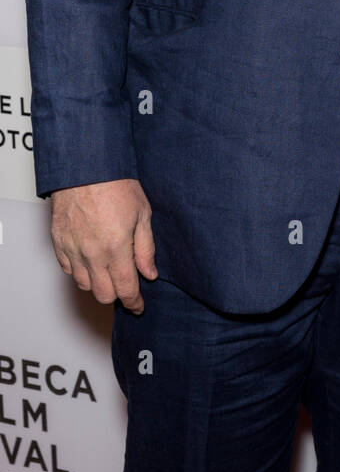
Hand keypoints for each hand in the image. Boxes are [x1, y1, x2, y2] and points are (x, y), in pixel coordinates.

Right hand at [49, 178, 156, 313]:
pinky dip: (80, 270)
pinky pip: (68, 269)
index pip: (126, 289)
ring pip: (84, 285)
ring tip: (109, 270)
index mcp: (116, 249)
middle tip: (126, 286)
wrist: (85, 166)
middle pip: (103, 294)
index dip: (134, 302)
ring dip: (98, 283)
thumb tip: (149, 273)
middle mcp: (92, 254)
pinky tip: (90, 259)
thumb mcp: (143, 213)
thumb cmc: (116, 184)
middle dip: (117, 295)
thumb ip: (146, 248)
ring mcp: (72, 250)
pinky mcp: (58, 243)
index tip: (138, 306)